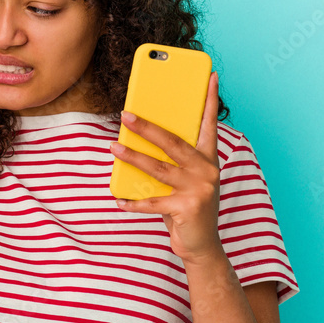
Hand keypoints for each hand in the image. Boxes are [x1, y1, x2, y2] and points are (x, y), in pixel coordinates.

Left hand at [108, 71, 223, 263]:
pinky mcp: (187, 209)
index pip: (209, 124)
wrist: (203, 246)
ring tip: (113, 147)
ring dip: (133, 157)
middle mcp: (207, 171)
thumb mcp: (185, 180)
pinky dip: (132, 201)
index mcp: (208, 159)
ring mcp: (199, 190)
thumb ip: (173, 161)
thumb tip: (139, 143)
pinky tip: (117, 198)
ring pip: (159, 169)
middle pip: (174, 143)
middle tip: (126, 114)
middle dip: (149, 127)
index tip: (210, 76)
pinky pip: (152, 202)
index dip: (210, 100)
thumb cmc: (188, 206)